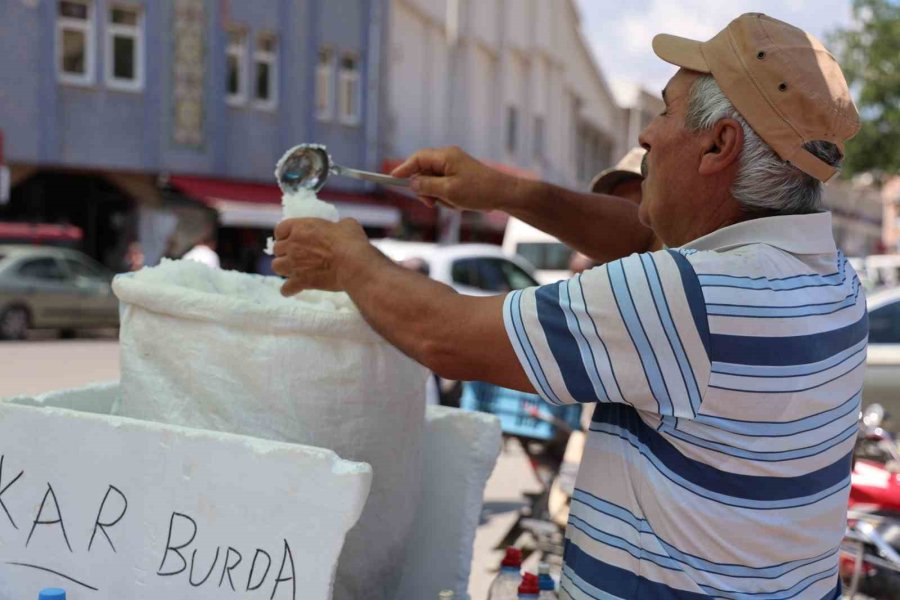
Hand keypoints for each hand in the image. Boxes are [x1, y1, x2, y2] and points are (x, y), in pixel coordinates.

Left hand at [271, 218, 371, 295]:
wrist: (353, 264)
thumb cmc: (351, 242)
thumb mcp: (347, 224)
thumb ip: (338, 225)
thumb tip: (341, 229)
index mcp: (301, 227)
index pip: (281, 229)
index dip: (284, 234)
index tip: (289, 237)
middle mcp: (293, 245)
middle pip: (277, 249)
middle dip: (284, 252)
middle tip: (295, 255)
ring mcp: (294, 264)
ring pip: (276, 267)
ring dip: (284, 268)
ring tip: (293, 270)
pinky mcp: (301, 281)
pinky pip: (286, 288)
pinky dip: (289, 289)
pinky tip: (294, 289)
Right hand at [391, 146, 518, 211]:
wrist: (505, 195)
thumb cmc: (479, 190)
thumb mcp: (449, 191)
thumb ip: (427, 186)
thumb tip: (411, 183)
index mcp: (445, 156)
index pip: (417, 159)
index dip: (403, 169)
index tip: (391, 179)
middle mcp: (449, 158)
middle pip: (423, 172)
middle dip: (425, 190)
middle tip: (432, 203)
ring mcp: (455, 167)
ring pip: (434, 184)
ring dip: (439, 197)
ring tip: (455, 203)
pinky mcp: (460, 177)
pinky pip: (445, 188)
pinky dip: (448, 198)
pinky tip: (461, 204)